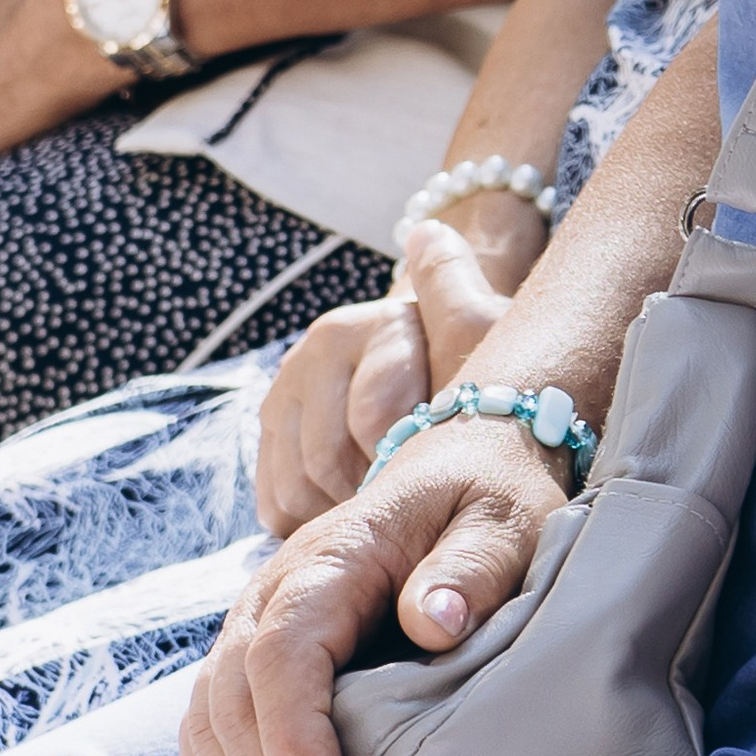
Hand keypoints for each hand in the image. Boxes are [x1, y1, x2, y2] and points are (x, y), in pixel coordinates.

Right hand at [182, 415, 568, 755]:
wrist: (455, 468)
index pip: (282, 650)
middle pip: (232, 700)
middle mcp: (273, 590)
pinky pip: (210, 725)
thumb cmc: (483, 502)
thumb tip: (435, 620)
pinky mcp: (256, 655)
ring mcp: (255, 623)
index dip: (290, 734)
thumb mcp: (501, 522)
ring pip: (210, 721)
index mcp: (331, 557)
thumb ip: (470, 568)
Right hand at [253, 209, 542, 535]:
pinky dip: (310, 523)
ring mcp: (289, 386)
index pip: (374, 420)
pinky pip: (275, 503)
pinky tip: (349, 513)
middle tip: (405, 507)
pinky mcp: (271, 427)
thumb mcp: (484, 333)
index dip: (404, 465)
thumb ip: (457, 290)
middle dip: (370, 497)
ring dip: (340, 515)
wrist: (443, 366)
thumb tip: (427, 232)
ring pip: (298, 488)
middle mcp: (323, 346)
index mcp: (378, 323)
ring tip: (382, 511)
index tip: (430, 479)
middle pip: (329, 461)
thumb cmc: (476, 364)